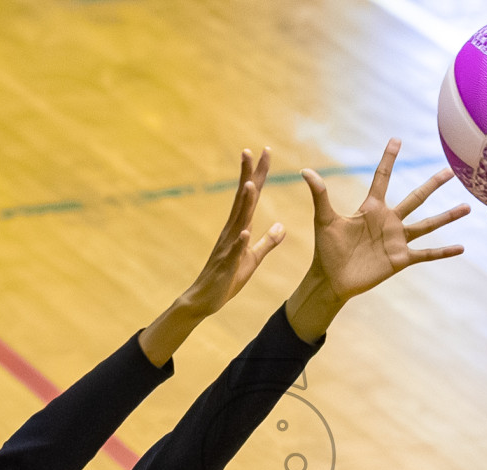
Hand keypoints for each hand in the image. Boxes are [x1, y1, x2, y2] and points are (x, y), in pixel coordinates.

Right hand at [140, 148, 284, 364]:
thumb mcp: (252, 259)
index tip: (265, 152)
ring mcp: (227, 247)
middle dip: (248, 175)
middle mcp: (231, 231)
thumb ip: (267, 242)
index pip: (251, 196)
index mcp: (239, 228)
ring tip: (250, 184)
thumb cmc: (227, 279)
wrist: (204, 300)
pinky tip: (244, 231)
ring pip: (237, 220)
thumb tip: (281, 226)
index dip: (258, 175)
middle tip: (252, 150)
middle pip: (242, 199)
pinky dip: (239, 241)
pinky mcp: (226, 265)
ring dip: (243, 203)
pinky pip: (233, 251)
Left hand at [286, 138, 468, 338]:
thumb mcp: (324, 219)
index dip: (389, 159)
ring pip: (428, 224)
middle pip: (416, 197)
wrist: (331, 279)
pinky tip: (461, 247)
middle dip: (433, 184)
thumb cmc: (326, 249)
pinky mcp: (400, 259)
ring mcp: (397, 240)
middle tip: (451, 170)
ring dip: (447, 217)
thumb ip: (320, 195)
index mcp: (371, 208)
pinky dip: (443, 251)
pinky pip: (426, 253)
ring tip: (467, 206)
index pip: (383, 178)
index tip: (397, 139)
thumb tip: (306, 171)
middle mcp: (388, 221)